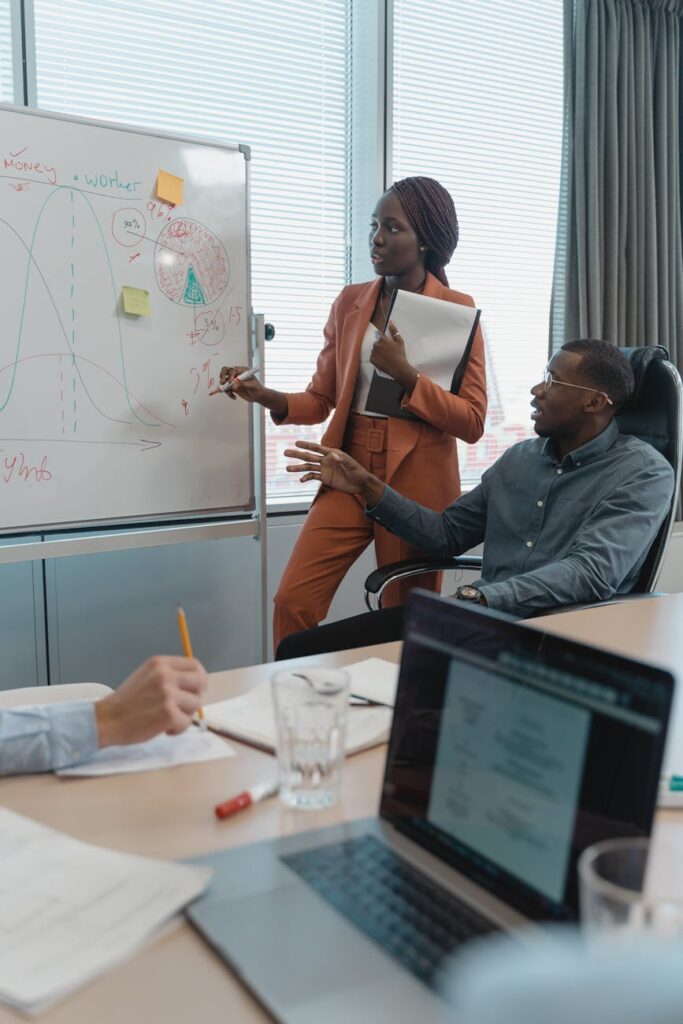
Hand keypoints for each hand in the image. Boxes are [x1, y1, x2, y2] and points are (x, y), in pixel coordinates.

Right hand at [94, 656, 208, 747]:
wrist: (106, 720)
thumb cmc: (126, 702)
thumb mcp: (146, 676)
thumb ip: (168, 675)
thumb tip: (195, 683)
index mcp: (160, 663)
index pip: (194, 665)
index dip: (199, 678)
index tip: (195, 689)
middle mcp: (165, 675)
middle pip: (201, 682)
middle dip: (195, 696)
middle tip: (184, 707)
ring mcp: (168, 694)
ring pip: (195, 704)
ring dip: (184, 715)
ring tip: (166, 718)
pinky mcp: (169, 714)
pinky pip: (187, 723)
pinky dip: (177, 729)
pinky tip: (163, 729)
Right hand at [218, 365, 266, 402]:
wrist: (258, 396)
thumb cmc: (257, 388)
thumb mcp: (252, 385)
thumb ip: (243, 384)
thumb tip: (234, 385)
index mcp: (242, 370)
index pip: (233, 369)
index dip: (230, 375)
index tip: (231, 381)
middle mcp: (237, 374)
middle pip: (225, 371)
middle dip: (222, 376)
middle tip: (222, 382)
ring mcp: (234, 380)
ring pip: (224, 381)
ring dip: (225, 388)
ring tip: (231, 394)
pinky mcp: (232, 387)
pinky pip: (226, 389)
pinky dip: (228, 394)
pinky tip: (234, 397)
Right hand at [284, 440, 384, 504]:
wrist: (360, 484)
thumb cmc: (358, 472)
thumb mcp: (352, 466)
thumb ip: (342, 460)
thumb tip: (333, 455)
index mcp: (332, 453)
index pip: (317, 448)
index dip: (307, 445)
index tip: (296, 442)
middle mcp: (326, 460)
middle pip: (309, 456)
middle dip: (297, 454)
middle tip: (286, 452)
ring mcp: (325, 469)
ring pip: (308, 467)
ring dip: (298, 468)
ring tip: (287, 468)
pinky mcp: (325, 478)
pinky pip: (313, 477)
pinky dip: (306, 478)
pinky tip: (301, 480)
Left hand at [370, 322, 417, 392]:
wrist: (398, 368)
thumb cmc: (400, 354)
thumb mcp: (399, 341)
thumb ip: (394, 331)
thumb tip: (391, 322)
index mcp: (382, 339)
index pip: (380, 335)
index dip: (384, 340)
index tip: (387, 345)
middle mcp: (376, 344)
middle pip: (377, 343)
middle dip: (381, 346)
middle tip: (388, 352)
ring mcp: (373, 352)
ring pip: (374, 350)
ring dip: (378, 352)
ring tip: (386, 357)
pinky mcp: (372, 359)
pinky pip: (373, 356)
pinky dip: (376, 358)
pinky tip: (383, 360)